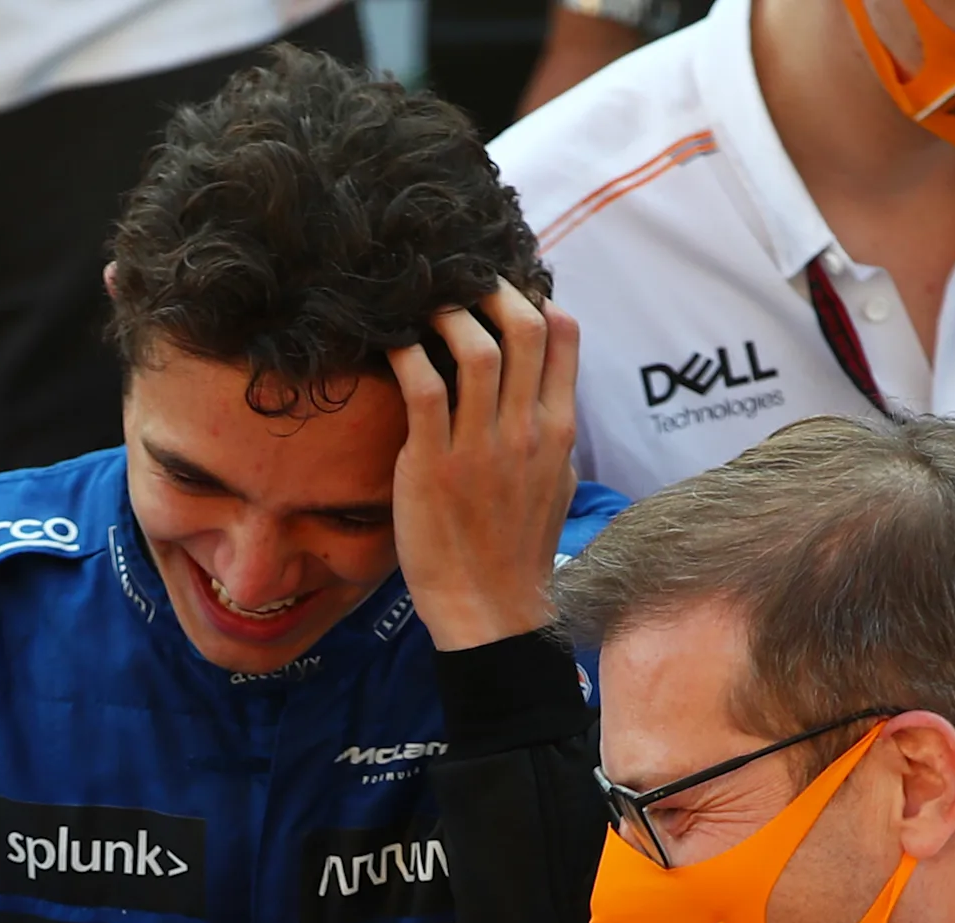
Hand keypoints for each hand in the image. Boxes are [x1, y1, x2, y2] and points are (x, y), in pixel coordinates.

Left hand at [388, 282, 579, 649]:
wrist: (490, 610)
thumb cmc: (515, 550)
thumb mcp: (555, 485)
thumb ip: (552, 433)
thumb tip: (546, 392)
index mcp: (558, 431)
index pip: (563, 338)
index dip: (533, 298)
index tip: (504, 288)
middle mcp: (526, 431)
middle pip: (524, 328)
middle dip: (492, 289)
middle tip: (460, 280)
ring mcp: (481, 447)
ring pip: (475, 350)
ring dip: (448, 314)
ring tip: (423, 305)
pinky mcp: (433, 465)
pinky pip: (422, 389)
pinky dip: (407, 354)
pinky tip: (391, 342)